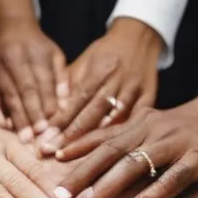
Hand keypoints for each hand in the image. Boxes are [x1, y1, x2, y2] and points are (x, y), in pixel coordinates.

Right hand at [0, 0, 68, 140]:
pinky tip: (4, 125)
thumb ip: (61, 79)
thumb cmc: (36, 46)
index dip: (46, 104)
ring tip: (23, 137)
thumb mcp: (54, 55)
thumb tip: (64, 105)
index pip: (43, 82)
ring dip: (16, 117)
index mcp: (37, 53)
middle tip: (37, 136)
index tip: (51, 125)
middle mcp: (16, 58)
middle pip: (24, 90)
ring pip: (8, 94)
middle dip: (31, 114)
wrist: (7, 25)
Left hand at [36, 19, 163, 154]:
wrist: (139, 37)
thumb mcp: (84, 63)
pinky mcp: (150, 97)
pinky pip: (137, 120)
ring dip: (98, 141)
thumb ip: (67, 86)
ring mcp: (136, 89)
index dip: (61, 121)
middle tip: (54, 153)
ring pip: (116, 118)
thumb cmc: (104, 54)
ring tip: (80, 160)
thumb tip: (49, 116)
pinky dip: (125, 134)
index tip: (46, 140)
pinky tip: (114, 152)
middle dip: (73, 135)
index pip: (77, 99)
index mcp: (98, 69)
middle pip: (93, 112)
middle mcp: (117, 79)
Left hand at [52, 94, 197, 197]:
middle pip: (111, 151)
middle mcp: (151, 130)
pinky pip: (172, 178)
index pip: (100, 136)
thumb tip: (75, 154)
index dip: (74, 146)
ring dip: (112, 185)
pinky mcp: (197, 158)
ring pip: (138, 163)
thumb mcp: (144, 127)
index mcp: (136, 123)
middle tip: (61, 194)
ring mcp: (175, 143)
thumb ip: (117, 141)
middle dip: (84, 173)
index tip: (45, 157)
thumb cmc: (176, 128)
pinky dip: (152, 194)